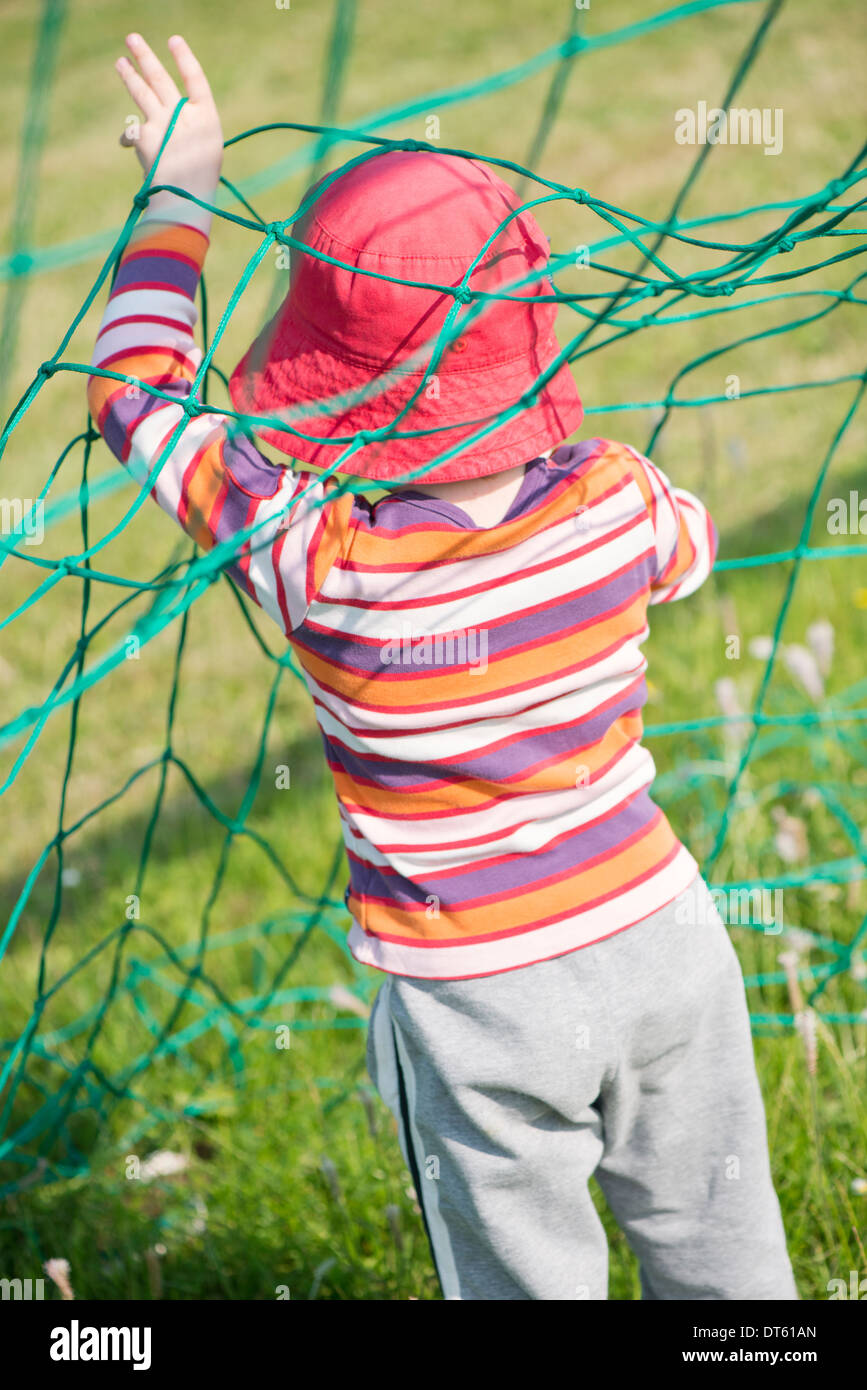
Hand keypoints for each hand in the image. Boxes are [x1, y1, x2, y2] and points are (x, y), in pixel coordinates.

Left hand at [115, 33, 222, 198]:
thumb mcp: (202, 151)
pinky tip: (129, 145)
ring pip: (141, 92)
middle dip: (145, 57)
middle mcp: (184, 115)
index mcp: (207, 118)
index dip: (185, 58)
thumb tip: (152, 118)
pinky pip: (132, 131)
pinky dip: (130, 139)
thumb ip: (184, 128)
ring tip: (120, 62)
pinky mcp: (144, 136)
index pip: (196, 79)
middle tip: (132, 39)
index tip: (174, 40)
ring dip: (129, 75)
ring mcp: (163, 122)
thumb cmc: (198, 183)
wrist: (184, 202)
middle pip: (161, 78)